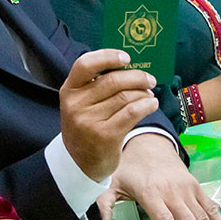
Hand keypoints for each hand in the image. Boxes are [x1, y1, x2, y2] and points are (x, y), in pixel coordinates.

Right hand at [59, 49, 159, 181]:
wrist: (79, 162)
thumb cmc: (85, 126)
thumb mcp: (80, 104)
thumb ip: (96, 85)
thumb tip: (130, 67)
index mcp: (69, 91)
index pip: (85, 64)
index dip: (107, 57)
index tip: (126, 58)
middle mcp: (76, 104)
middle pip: (113, 81)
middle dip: (137, 77)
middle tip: (149, 79)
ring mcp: (89, 121)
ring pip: (125, 96)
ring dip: (144, 93)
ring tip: (149, 95)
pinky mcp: (105, 135)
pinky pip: (132, 112)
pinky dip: (146, 105)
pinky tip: (151, 104)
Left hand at [97, 134, 220, 219]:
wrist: (149, 144)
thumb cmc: (129, 169)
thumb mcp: (111, 184)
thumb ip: (104, 206)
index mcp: (150, 192)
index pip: (164, 217)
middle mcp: (172, 191)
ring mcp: (187, 189)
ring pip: (202, 217)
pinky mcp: (197, 187)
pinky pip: (211, 207)